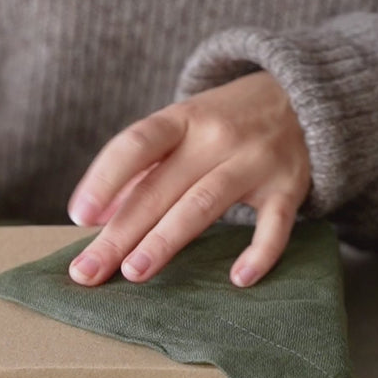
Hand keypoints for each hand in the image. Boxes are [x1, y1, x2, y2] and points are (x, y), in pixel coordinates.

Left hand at [65, 71, 311, 287]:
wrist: (298, 97)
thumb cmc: (223, 123)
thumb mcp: (181, 128)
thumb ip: (141, 170)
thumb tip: (95, 219)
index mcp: (182, 119)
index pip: (135, 145)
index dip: (104, 179)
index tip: (79, 216)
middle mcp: (216, 137)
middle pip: (159, 187)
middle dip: (120, 232)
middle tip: (88, 272)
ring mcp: (254, 161)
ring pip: (203, 203)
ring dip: (166, 239)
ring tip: (134, 272)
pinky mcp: (288, 186)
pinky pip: (275, 224)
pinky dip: (259, 252)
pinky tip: (238, 279)